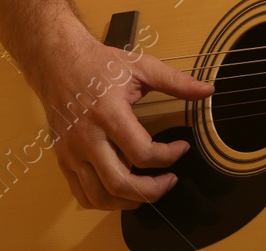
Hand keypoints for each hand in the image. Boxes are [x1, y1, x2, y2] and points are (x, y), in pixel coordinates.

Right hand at [31, 32, 212, 210]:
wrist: (57, 62)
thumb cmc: (99, 64)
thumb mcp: (141, 66)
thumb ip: (176, 81)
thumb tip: (207, 91)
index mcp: (108, 113)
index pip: (142, 153)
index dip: (169, 157)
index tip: (181, 148)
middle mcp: (87, 137)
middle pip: (120, 183)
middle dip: (152, 190)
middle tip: (169, 181)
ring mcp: (71, 151)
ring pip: (99, 196)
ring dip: (128, 202)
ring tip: (148, 190)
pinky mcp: (63, 159)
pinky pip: (81, 194)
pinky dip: (103, 201)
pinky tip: (121, 192)